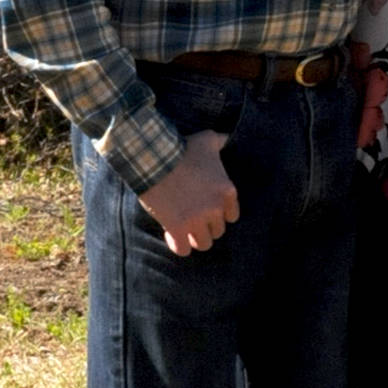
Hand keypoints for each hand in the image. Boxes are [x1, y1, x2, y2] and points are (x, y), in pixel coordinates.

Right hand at [138, 131, 239, 256]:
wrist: (155, 158)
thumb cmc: (182, 148)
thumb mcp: (207, 140)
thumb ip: (221, 141)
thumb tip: (227, 137)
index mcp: (227, 191)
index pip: (232, 216)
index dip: (220, 214)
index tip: (209, 210)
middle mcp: (215, 209)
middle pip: (218, 231)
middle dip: (207, 227)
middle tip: (194, 219)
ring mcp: (196, 221)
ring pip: (204, 244)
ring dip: (195, 239)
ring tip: (186, 231)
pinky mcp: (177, 229)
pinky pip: (183, 250)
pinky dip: (179, 246)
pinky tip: (173, 237)